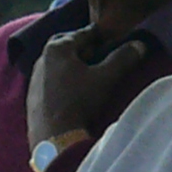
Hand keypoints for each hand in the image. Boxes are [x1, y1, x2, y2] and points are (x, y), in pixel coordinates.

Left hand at [25, 27, 155, 150]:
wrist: (54, 137)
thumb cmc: (80, 102)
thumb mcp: (106, 79)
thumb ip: (123, 59)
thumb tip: (140, 44)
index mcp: (58, 48)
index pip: (83, 34)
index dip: (99, 35)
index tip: (110, 36)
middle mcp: (42, 58)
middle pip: (66, 46)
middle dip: (82, 47)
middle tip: (96, 52)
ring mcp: (34, 78)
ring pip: (56, 63)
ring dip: (70, 63)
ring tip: (86, 71)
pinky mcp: (31, 96)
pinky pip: (49, 79)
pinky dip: (61, 78)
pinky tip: (71, 89)